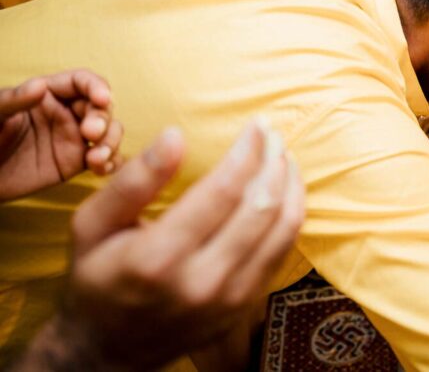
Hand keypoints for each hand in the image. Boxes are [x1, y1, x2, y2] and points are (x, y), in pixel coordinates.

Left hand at [0, 70, 121, 200]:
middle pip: (101, 108)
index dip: (97, 86)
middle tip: (91, 134)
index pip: (82, 82)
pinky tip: (102, 169)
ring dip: (111, 143)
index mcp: (49, 94)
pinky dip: (112, 163)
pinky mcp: (77, 162)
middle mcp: (68, 113)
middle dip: (103, 119)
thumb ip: (14, 100)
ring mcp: (75, 137)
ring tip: (96, 160)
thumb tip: (40, 85)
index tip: (102, 99)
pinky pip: (105, 159)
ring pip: (110, 133)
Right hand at [56, 120, 304, 369]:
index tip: (257, 125)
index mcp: (158, 258)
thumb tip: (175, 135)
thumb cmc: (97, 276)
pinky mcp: (246, 305)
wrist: (107, 347)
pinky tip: (286, 188)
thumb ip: (132, 181)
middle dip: (273, 161)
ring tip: (283, 155)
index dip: (247, 151)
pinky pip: (284, 250)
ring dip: (290, 184)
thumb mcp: (91, 226)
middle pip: (261, 207)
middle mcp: (201, 282)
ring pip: (282, 229)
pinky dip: (292, 212)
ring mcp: (229, 298)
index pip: (223, 191)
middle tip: (273, 133)